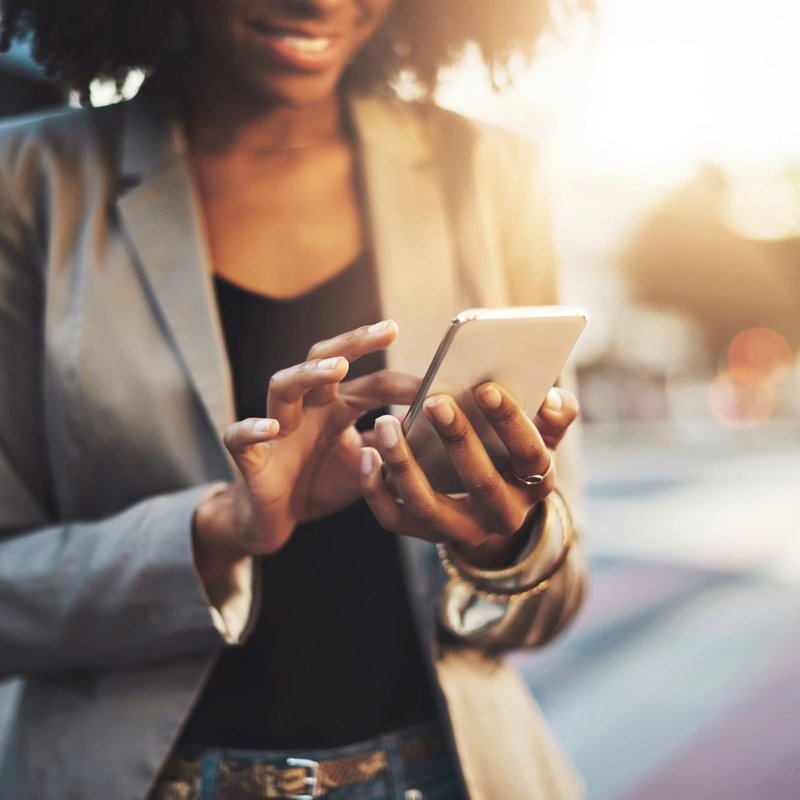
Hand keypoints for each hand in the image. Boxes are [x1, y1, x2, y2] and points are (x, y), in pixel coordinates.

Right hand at [193, 320, 418, 577]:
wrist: (273, 520)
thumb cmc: (319, 484)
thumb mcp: (366, 466)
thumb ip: (391, 447)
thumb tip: (432, 430)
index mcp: (335, 408)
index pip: (371, 383)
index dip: (403, 382)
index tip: (438, 382)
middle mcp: (306, 409)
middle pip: (323, 360)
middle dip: (354, 342)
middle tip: (388, 329)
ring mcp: (276, 429)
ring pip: (282, 386)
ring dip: (308, 374)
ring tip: (338, 368)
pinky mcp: (251, 458)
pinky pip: (240, 437)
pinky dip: (252, 429)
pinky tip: (272, 427)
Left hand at [360, 383, 577, 565]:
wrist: (493, 508)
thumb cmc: (514, 456)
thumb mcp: (543, 438)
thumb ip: (555, 417)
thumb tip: (554, 399)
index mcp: (535, 485)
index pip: (529, 455)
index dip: (511, 422)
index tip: (486, 387)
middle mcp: (502, 516)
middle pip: (480, 481)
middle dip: (457, 439)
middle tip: (435, 400)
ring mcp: (461, 530)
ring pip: (428, 506)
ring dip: (404, 464)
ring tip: (385, 423)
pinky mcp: (426, 535)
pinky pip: (395, 519)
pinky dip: (375, 489)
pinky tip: (366, 453)